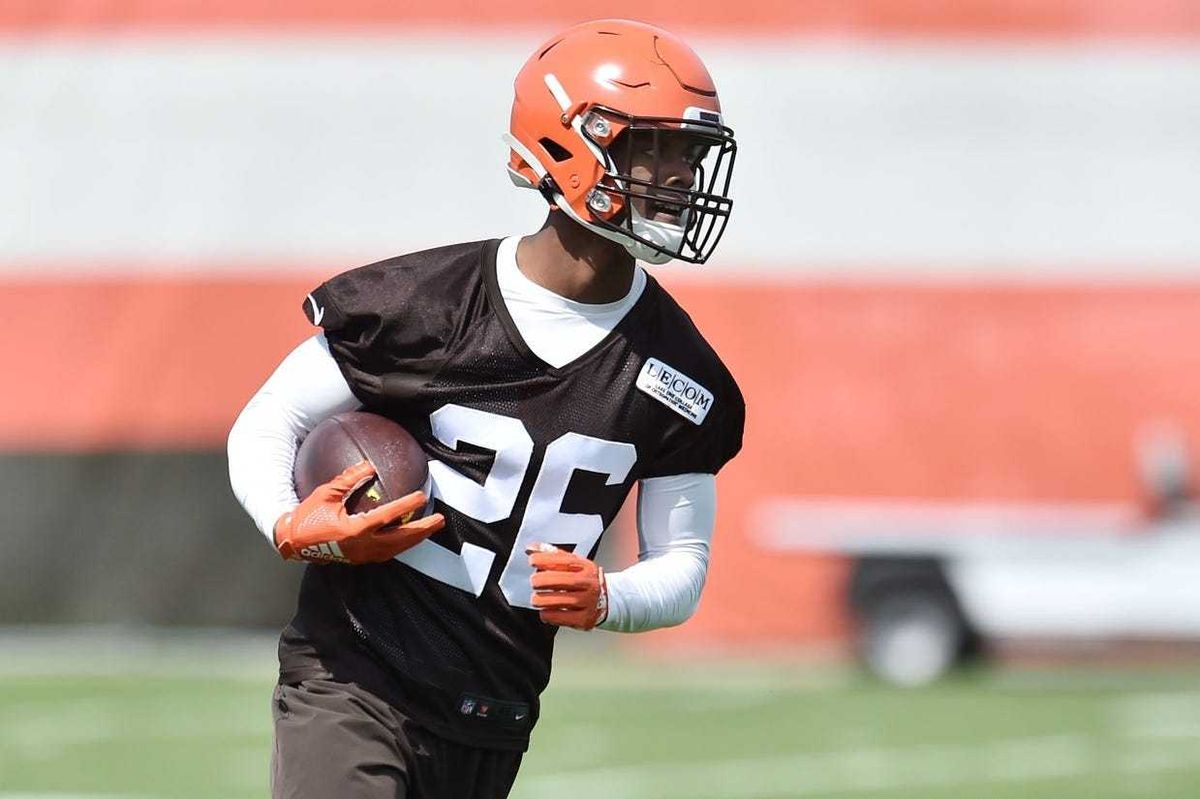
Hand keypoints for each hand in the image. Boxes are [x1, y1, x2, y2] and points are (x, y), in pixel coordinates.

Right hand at [274, 460, 444, 563]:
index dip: (406, 506)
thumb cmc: (308, 517)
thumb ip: (348, 480)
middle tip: (440, 520)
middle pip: (399, 540)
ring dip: (415, 539)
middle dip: (422, 530)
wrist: (293, 543)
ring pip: (396, 549)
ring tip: (431, 528)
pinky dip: (401, 545)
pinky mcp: (360, 559)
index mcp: (353, 531)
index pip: (386, 517)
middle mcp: (361, 546)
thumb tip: (369, 465)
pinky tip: (409, 537)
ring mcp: (362, 556)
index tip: (421, 496)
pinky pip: (387, 552)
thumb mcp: (326, 494)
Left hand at [527, 542, 606, 629]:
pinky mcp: (584, 619)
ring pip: (562, 600)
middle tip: (534, 582)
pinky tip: (545, 611)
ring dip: (542, 599)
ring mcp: (588, 602)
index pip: (565, 561)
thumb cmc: (583, 581)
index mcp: (586, 567)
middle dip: (543, 580)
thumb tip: (531, 548)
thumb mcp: (573, 564)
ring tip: (536, 599)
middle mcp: (589, 584)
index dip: (546, 559)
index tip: (533, 561)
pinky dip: (549, 615)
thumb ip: (552, 555)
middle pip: (564, 581)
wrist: (606, 600)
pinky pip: (563, 617)